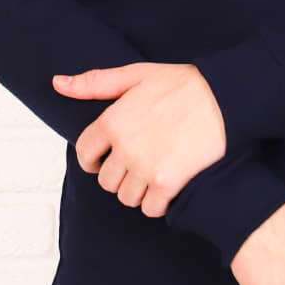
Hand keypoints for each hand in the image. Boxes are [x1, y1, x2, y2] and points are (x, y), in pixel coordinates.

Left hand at [51, 62, 226, 216]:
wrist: (226, 98)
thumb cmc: (184, 84)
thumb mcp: (137, 75)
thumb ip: (95, 83)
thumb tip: (58, 83)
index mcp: (113, 120)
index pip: (85, 153)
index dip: (93, 158)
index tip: (104, 159)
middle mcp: (124, 146)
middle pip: (106, 180)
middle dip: (120, 174)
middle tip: (140, 162)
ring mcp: (144, 167)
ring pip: (126, 197)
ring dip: (138, 190)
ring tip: (155, 172)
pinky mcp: (167, 183)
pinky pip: (150, 208)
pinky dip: (157, 203)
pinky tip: (168, 186)